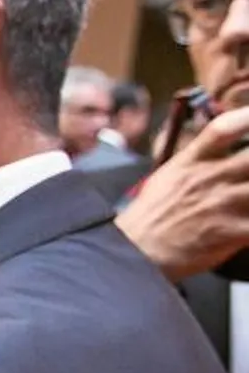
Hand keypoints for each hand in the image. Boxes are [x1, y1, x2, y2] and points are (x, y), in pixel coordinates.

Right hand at [115, 105, 248, 281]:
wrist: (135, 254)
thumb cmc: (150, 216)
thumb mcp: (168, 176)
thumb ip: (197, 158)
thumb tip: (223, 147)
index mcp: (191, 161)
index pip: (223, 128)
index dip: (246, 118)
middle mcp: (210, 177)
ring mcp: (224, 203)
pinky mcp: (232, 232)